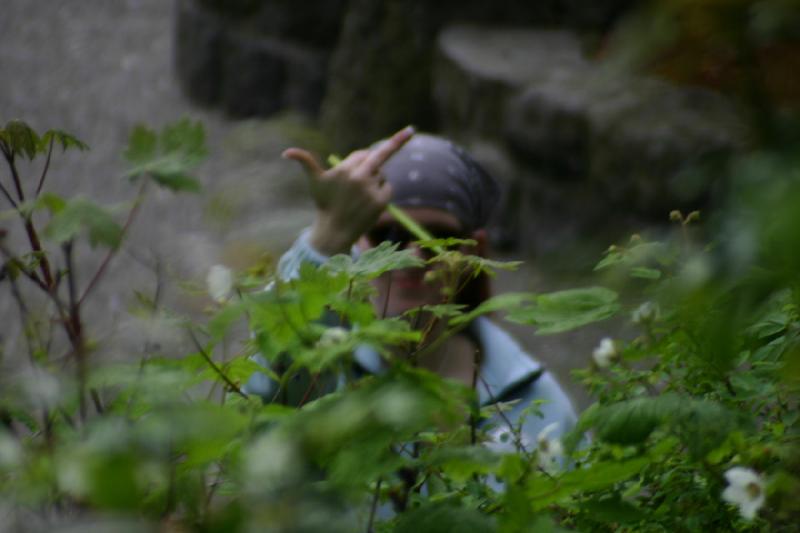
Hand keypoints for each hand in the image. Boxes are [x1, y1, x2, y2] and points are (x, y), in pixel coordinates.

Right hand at [282, 126, 414, 255]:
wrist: (334, 231)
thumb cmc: (324, 203)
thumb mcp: (314, 182)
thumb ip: (305, 162)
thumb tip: (286, 152)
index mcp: (344, 169)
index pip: (362, 154)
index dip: (361, 158)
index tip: (373, 150)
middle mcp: (358, 177)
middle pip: (379, 155)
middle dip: (398, 141)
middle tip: (410, 130)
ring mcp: (370, 189)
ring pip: (380, 175)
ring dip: (375, 179)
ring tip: (360, 195)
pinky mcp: (380, 201)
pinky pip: (387, 187)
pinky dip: (382, 191)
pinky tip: (369, 201)